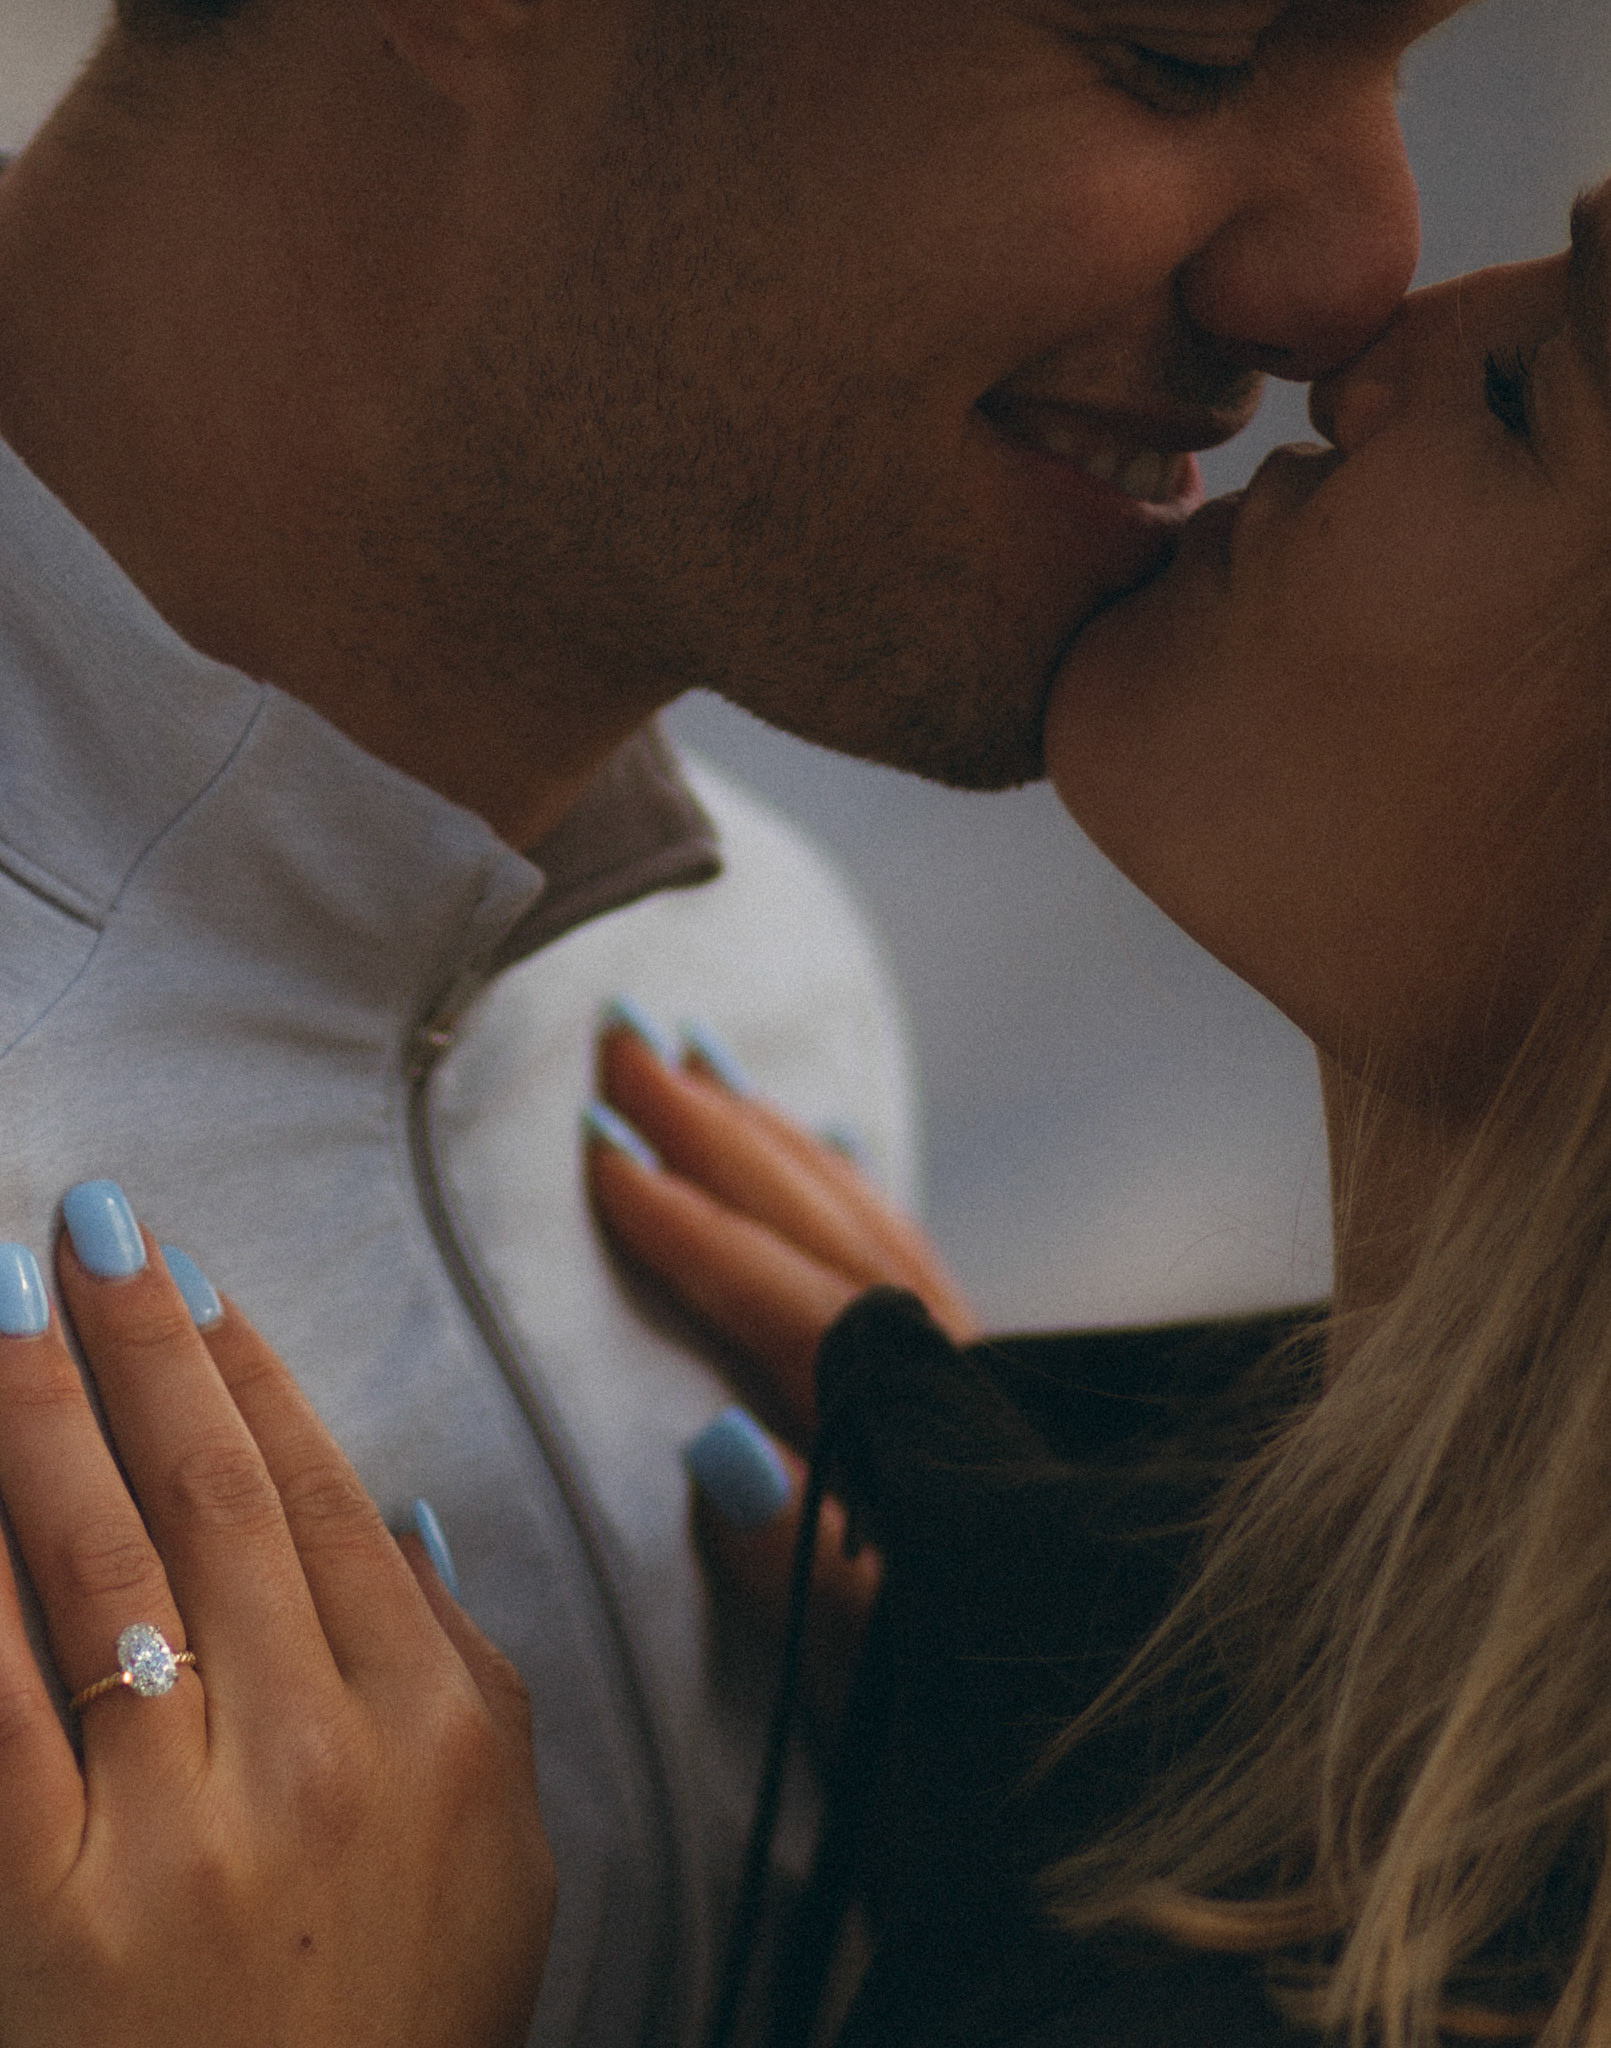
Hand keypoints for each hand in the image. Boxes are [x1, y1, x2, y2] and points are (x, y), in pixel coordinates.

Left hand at [0, 1185, 552, 2047]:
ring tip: (0, 1291)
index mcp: (430, 1725)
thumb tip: (413, 1526)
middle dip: (140, 1342)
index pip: (327, 1498)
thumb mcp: (502, 1852)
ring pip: (93, 1565)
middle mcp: (311, 1753)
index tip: (196, 1281)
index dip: (252, 1373)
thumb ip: (471, 1671)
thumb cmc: (397, 2027)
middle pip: (209, 1496)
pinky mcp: (41, 1908)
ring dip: (37, 1410)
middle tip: (90, 1224)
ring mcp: (173, 1831)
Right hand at [585, 1011, 977, 1710]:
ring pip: (865, 1214)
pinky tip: (818, 1147)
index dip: (691, 1228)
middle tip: (626, 1042)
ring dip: (776, 1134)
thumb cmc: (958, 1702)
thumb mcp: (867, 1668)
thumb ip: (796, 1563)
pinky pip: (902, 1243)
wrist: (1083, 1708)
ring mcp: (964, 1364)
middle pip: (824, 1222)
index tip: (600, 1153)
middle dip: (722, 1129)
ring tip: (698, 1062)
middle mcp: (942, 1373)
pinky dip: (846, 1182)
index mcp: (905, 1436)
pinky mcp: (972, 1378)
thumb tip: (713, 1443)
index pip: (785, 1301)